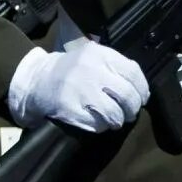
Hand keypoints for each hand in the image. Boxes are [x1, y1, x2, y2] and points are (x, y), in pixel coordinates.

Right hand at [6, 40, 149, 132]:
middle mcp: (90, 70)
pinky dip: (101, 126)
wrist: (39, 79)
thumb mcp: (94, 58)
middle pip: (127, 96)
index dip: (142, 89)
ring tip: (113, 118)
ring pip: (115, 114)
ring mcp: (79, 90)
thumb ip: (117, 67)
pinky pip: (98, 125)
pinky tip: (96, 119)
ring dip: (118, 120)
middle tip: (129, 112)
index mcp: (98, 54)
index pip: (133, 72)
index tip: (141, 98)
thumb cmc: (73, 70)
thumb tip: (141, 88)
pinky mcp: (69, 108)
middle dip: (132, 109)